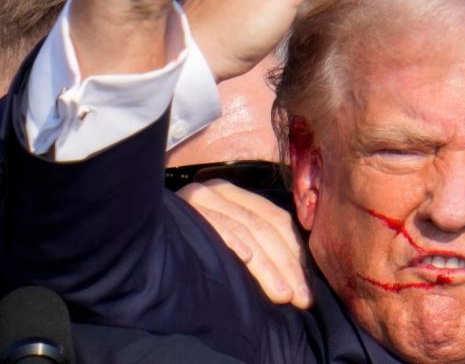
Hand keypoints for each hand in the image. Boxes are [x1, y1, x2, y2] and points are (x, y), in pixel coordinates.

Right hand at [177, 179, 311, 308]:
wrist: (133, 227)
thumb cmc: (183, 237)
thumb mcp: (223, 233)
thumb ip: (252, 239)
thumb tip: (289, 271)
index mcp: (237, 195)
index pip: (277, 221)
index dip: (296, 255)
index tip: (307, 289)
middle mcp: (221, 192)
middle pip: (266, 229)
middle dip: (287, 267)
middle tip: (300, 298)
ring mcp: (202, 197)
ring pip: (246, 230)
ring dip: (267, 266)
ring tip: (282, 293)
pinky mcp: (185, 208)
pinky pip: (214, 224)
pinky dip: (232, 240)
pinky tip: (245, 258)